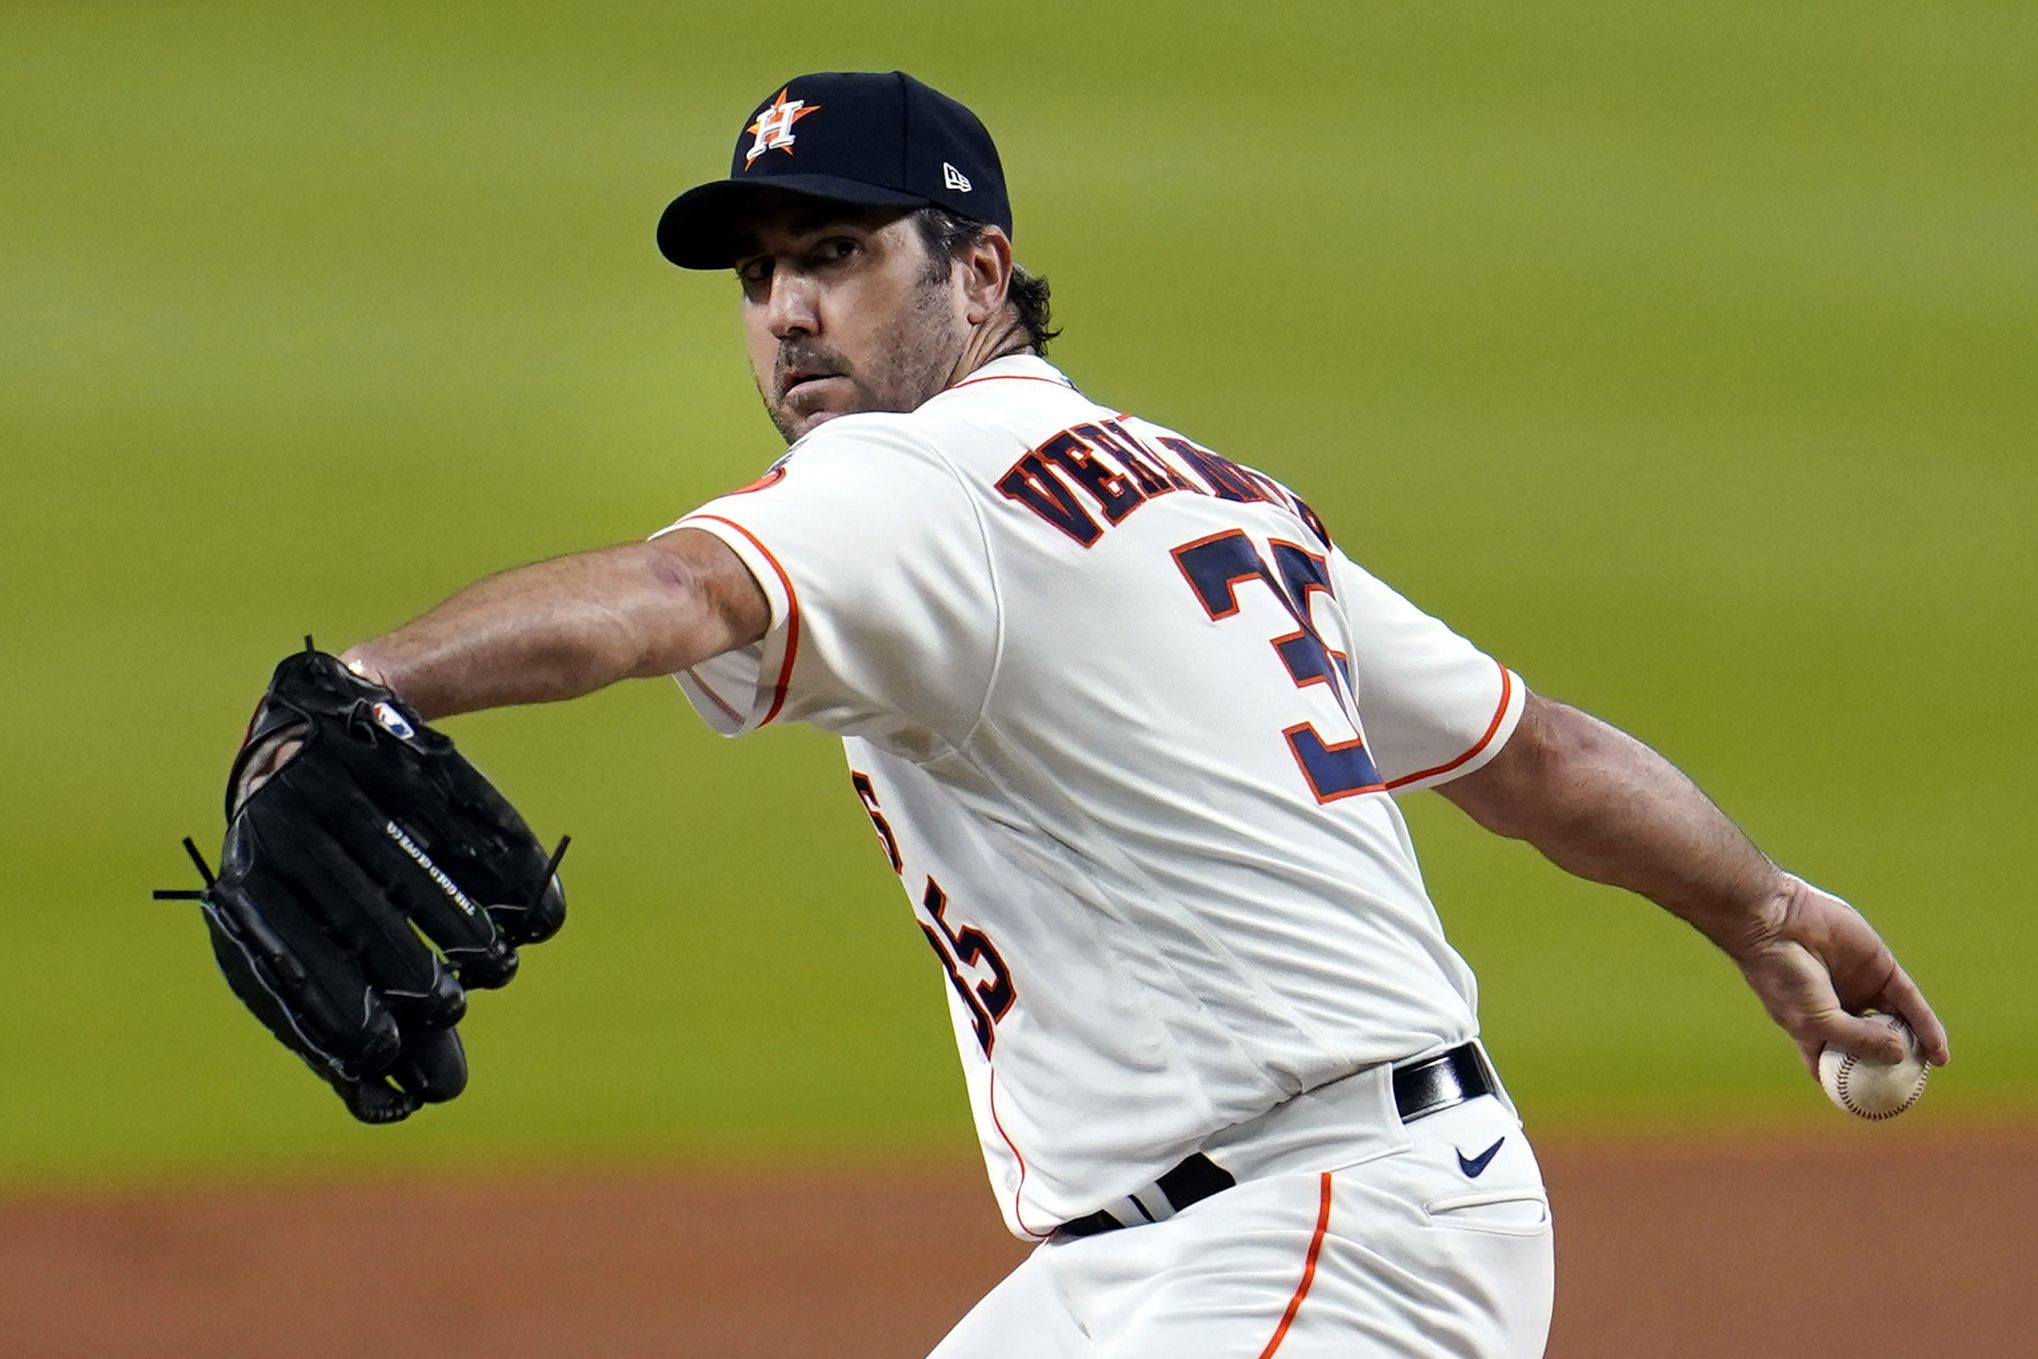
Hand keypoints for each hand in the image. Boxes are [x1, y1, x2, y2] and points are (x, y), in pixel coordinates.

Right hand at [1730, 874, 1950, 1077]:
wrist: (1777, 924)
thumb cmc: (1784, 978)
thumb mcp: (1818, 1021)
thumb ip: (1859, 1041)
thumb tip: (1900, 1057)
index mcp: (1814, 1028)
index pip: (1839, 1064)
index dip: (1857, 1085)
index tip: (1877, 1106)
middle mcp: (1840, 1010)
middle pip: (1875, 1043)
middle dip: (1895, 1065)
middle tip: (1916, 1088)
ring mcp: (1861, 989)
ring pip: (1897, 1022)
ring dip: (1917, 1045)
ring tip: (1933, 1067)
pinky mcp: (1880, 968)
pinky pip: (1909, 1001)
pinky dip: (1926, 1025)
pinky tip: (1937, 1048)